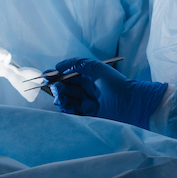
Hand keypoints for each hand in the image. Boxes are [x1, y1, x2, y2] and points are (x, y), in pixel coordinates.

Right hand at [49, 58, 166, 129]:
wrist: (130, 103)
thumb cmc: (114, 83)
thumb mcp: (95, 67)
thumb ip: (76, 63)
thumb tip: (58, 67)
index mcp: (88, 76)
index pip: (68, 75)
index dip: (57, 75)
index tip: (46, 76)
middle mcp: (86, 88)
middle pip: (65, 87)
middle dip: (57, 86)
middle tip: (54, 86)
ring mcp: (86, 101)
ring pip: (67, 99)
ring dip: (60, 96)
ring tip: (59, 95)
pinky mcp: (88, 114)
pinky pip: (72, 110)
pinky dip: (65, 107)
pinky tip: (64, 103)